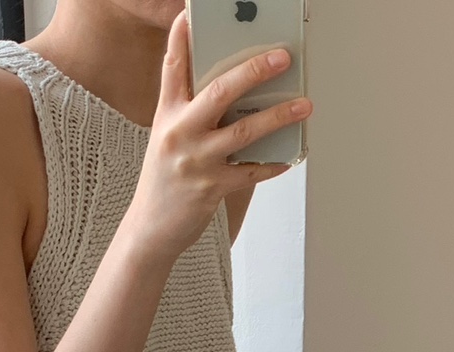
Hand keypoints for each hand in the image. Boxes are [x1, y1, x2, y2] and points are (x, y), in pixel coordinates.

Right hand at [126, 8, 311, 261]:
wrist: (150, 229)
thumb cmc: (164, 181)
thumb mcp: (168, 139)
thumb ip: (191, 112)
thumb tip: (236, 90)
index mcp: (167, 115)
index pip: (174, 67)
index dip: (183, 37)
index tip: (192, 12)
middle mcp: (179, 133)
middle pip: (219, 92)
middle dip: (254, 71)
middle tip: (282, 57)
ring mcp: (195, 161)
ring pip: (244, 131)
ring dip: (278, 116)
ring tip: (304, 105)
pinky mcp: (210, 188)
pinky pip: (250, 171)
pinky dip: (272, 164)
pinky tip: (289, 157)